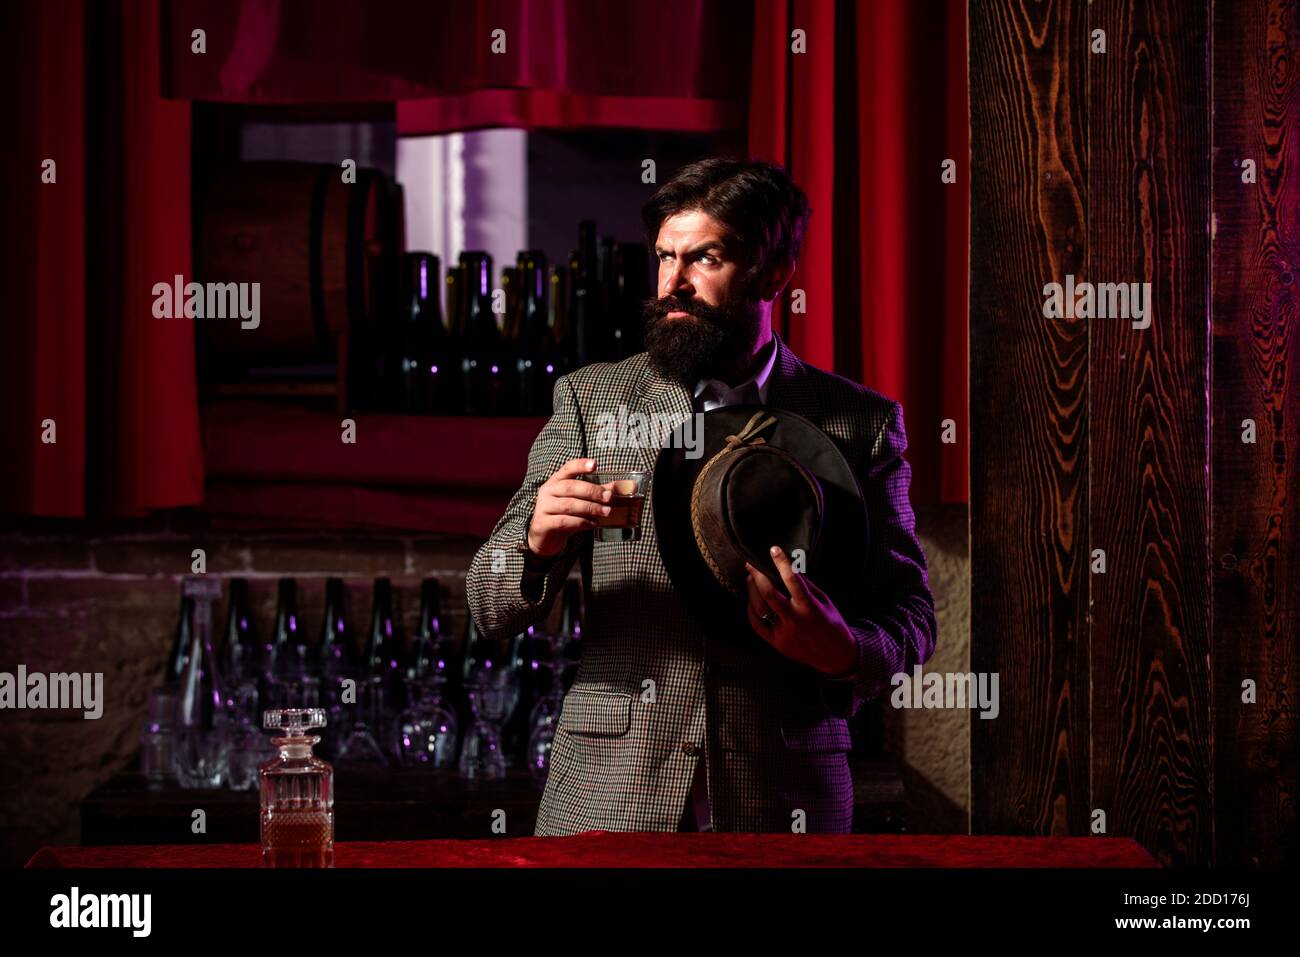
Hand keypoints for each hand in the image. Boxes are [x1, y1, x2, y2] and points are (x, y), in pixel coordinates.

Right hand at [527, 458, 612, 556]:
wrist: (544, 536)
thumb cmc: (564, 514)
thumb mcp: (579, 500)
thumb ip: (598, 492)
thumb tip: (623, 487)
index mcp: (556, 481)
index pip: (567, 468)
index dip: (580, 465)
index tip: (595, 465)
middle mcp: (548, 491)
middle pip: (570, 487)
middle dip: (592, 491)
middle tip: (609, 497)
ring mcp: (543, 507)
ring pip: (568, 505)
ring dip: (590, 508)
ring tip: (605, 512)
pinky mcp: (544, 523)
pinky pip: (564, 521)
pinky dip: (581, 522)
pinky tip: (592, 524)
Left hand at [745, 546, 857, 677]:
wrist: (835, 656)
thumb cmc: (832, 624)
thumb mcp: (825, 602)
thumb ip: (808, 586)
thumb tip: (791, 569)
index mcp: (809, 607)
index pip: (792, 580)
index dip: (782, 563)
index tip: (774, 549)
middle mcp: (795, 619)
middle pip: (769, 593)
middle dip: (757, 575)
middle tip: (751, 564)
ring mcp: (784, 632)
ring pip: (759, 608)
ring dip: (752, 591)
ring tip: (751, 579)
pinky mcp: (776, 643)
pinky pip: (757, 625)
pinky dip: (751, 610)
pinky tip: (751, 600)